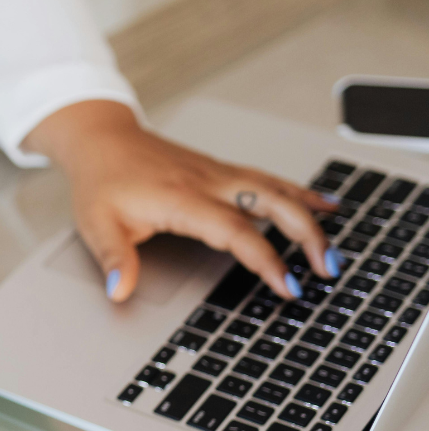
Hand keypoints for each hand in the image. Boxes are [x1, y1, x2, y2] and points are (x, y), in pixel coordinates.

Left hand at [26, 101, 341, 301]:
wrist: (102, 139)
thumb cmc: (101, 180)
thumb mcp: (96, 223)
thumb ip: (113, 258)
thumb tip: (119, 290)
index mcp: (181, 199)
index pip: (235, 231)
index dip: (265, 259)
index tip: (287, 285)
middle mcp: (207, 182)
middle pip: (272, 204)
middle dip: (307, 236)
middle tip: (327, 269)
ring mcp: (218, 173)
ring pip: (276, 189)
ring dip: (310, 216)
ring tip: (334, 246)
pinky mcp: (221, 170)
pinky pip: (268, 180)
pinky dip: (299, 193)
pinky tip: (323, 203)